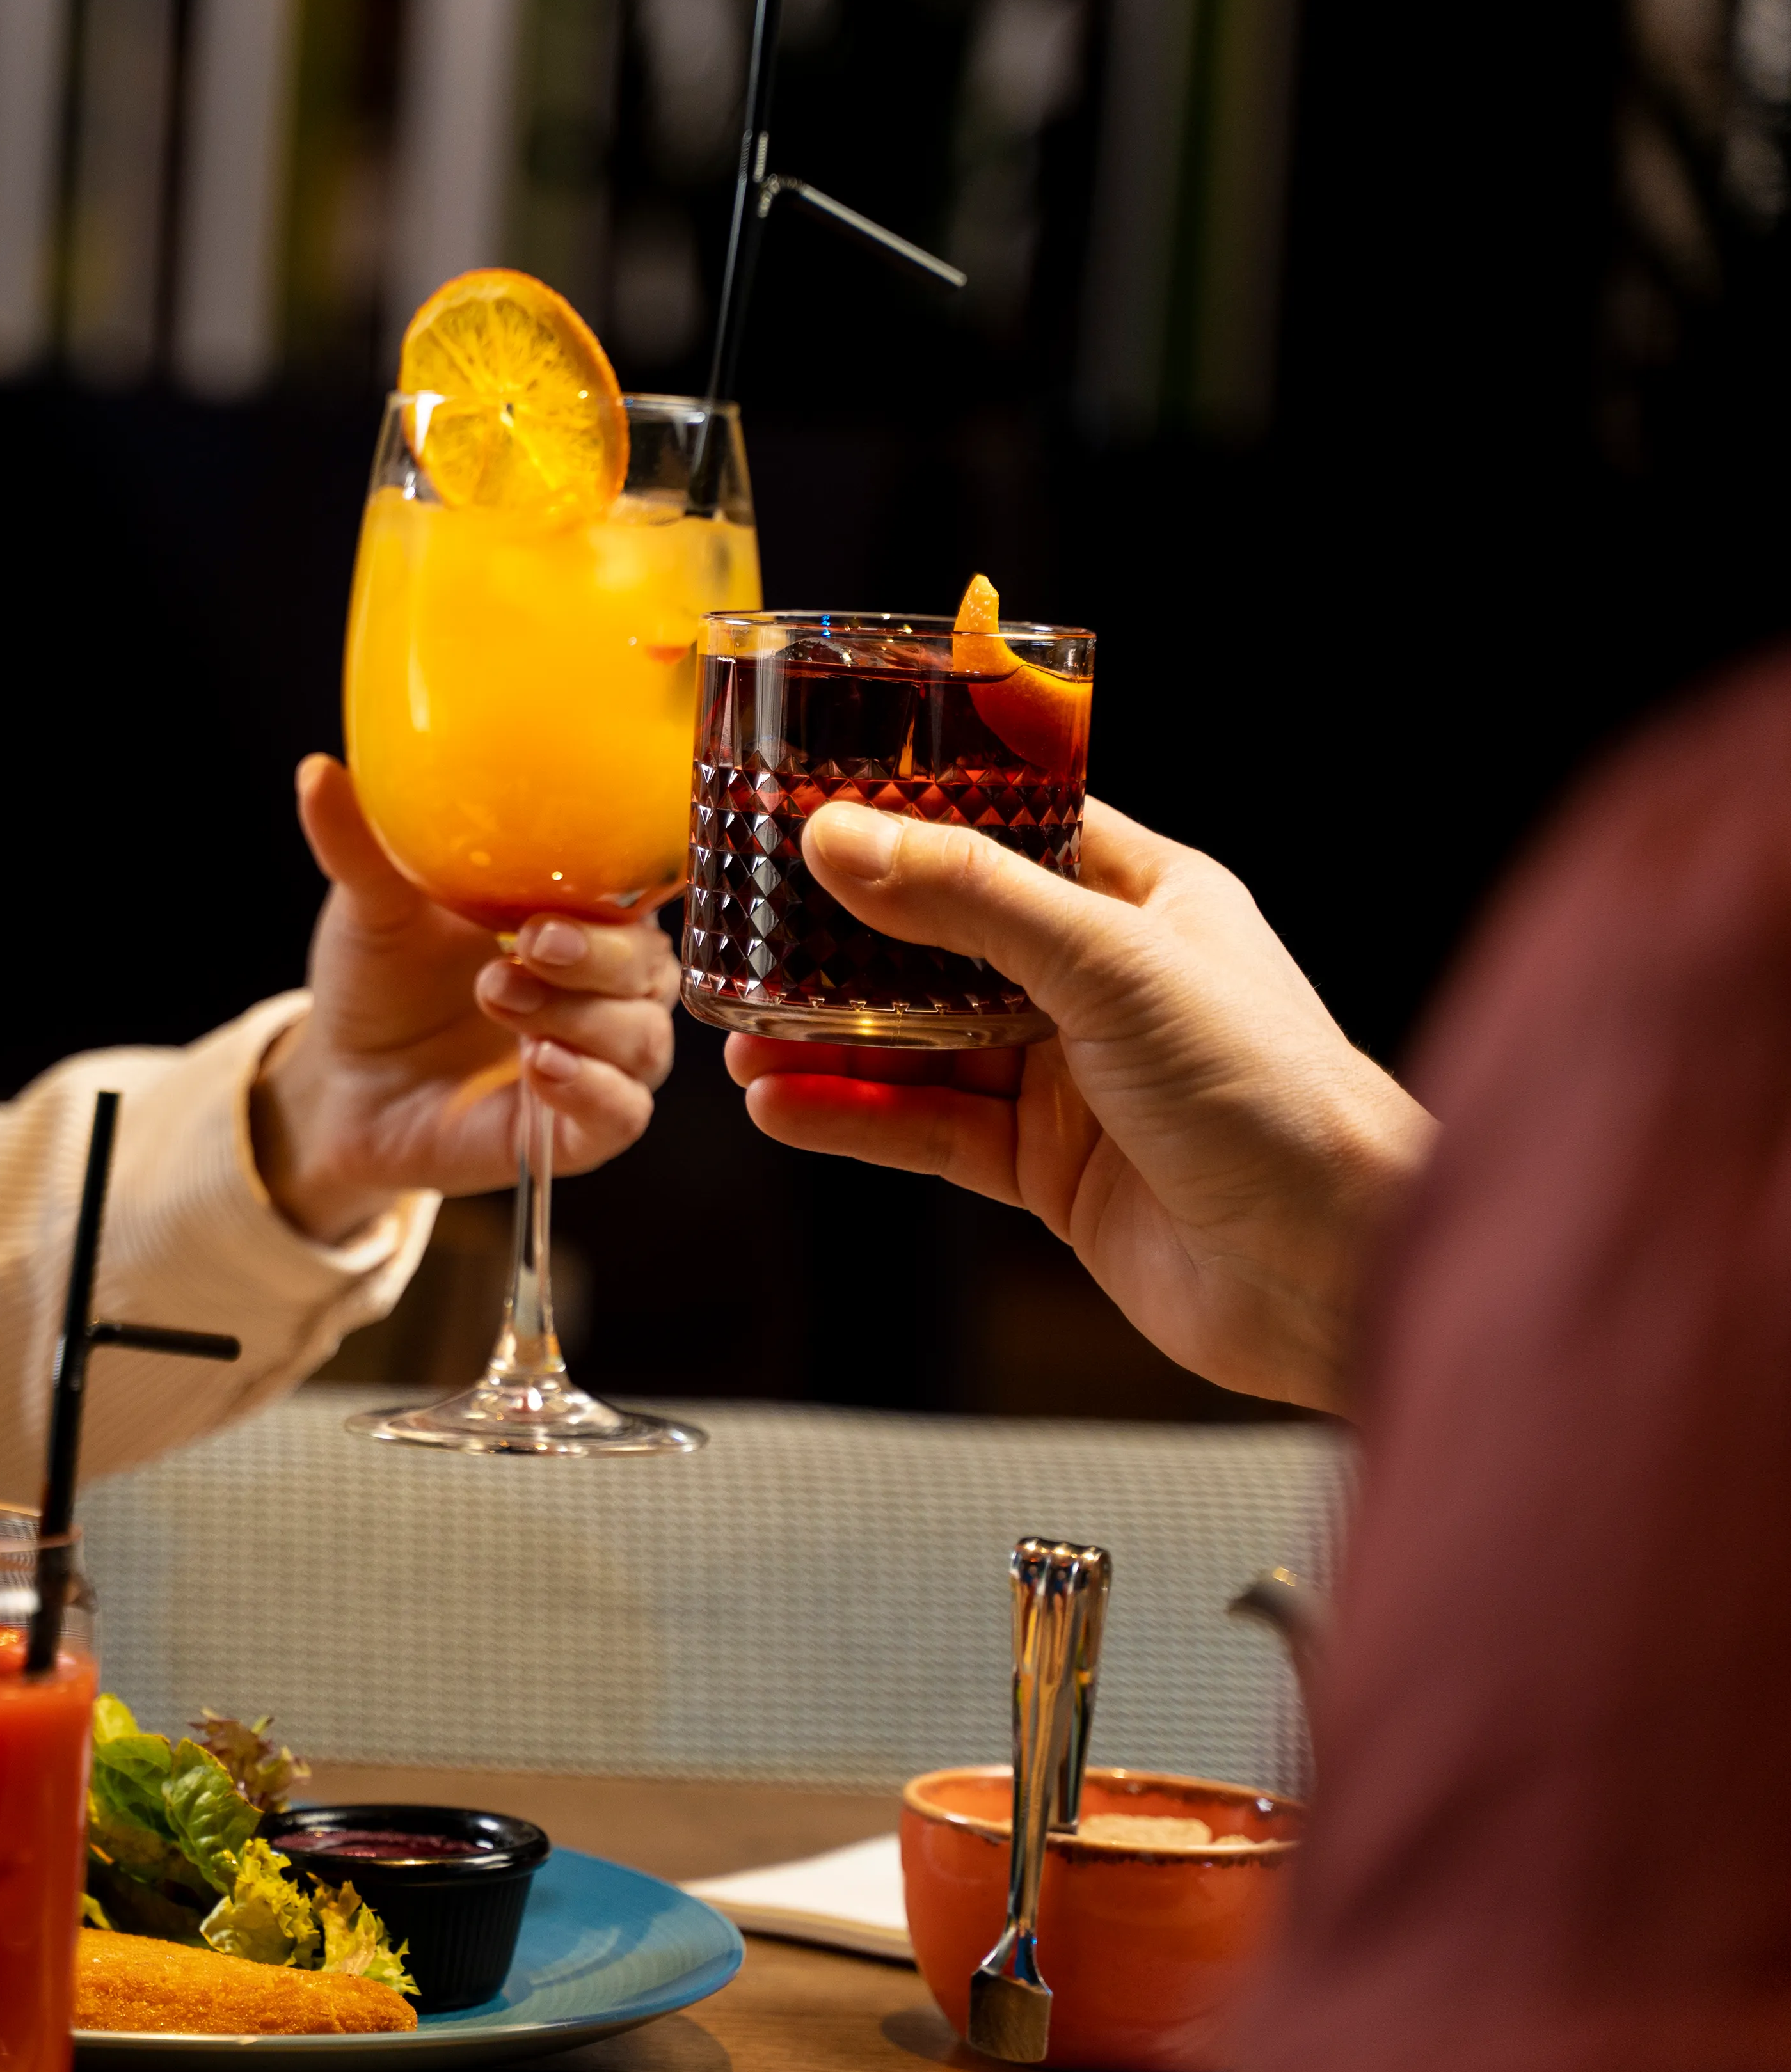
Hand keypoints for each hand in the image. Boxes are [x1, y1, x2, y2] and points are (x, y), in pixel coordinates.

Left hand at [251, 755, 678, 1241]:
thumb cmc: (380, 982)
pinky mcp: (578, 1132)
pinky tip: (542, 1064)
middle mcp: (603, 987)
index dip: (621, 891)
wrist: (342, 1083)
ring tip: (498, 996)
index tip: (562, 887)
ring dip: (581, 1017)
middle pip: (649, 968)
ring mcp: (598, 1061)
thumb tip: (316, 772)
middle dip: (596, 955)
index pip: (640, 896)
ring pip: (642, 1038)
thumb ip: (360, 845)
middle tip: (530, 944)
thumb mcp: (371, 908)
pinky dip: (593, 1089)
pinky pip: (622, 1112)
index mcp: (577, 917)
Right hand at [725, 797, 1432, 1409]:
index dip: (912, 814)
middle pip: (944, 943)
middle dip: (842, 942)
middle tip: (745, 931)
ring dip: (828, 1041)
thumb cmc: (1272, 1093)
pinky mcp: (1047, 1171)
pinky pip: (927, 1132)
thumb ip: (967, 897)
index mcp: (1144, 898)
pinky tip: (783, 1106)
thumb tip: (839, 835)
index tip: (812, 803)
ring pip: (921, 1045)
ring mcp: (1072, 1080)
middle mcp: (1104, 982)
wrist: (1333, 1268)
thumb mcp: (1109, 962)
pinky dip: (852, 1118)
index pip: (1010, 826)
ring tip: (738, 1034)